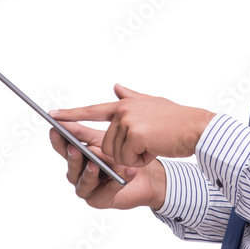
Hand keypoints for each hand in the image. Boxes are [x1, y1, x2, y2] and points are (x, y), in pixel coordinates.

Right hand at [48, 122, 165, 209]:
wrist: (147, 174)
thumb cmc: (123, 154)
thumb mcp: (103, 139)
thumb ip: (83, 132)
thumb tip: (65, 118)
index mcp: (78, 156)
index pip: (64, 148)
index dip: (58, 140)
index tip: (54, 129)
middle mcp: (79, 174)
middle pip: (72, 166)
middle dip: (73, 158)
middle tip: (75, 149)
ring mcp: (89, 188)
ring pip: (84, 182)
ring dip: (90, 173)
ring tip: (96, 165)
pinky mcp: (101, 200)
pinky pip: (105, 192)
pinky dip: (114, 182)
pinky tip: (126, 172)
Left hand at [49, 83, 215, 167]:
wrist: (197, 129)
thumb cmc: (178, 121)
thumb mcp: (153, 104)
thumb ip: (131, 97)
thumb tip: (116, 87)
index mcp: (125, 105)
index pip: (92, 110)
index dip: (71, 114)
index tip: (52, 115)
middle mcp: (123, 111)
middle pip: (106, 144)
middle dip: (125, 153)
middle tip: (146, 145)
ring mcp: (128, 122)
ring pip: (115, 154)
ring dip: (134, 158)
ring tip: (152, 146)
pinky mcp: (134, 135)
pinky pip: (126, 159)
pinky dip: (141, 161)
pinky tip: (155, 151)